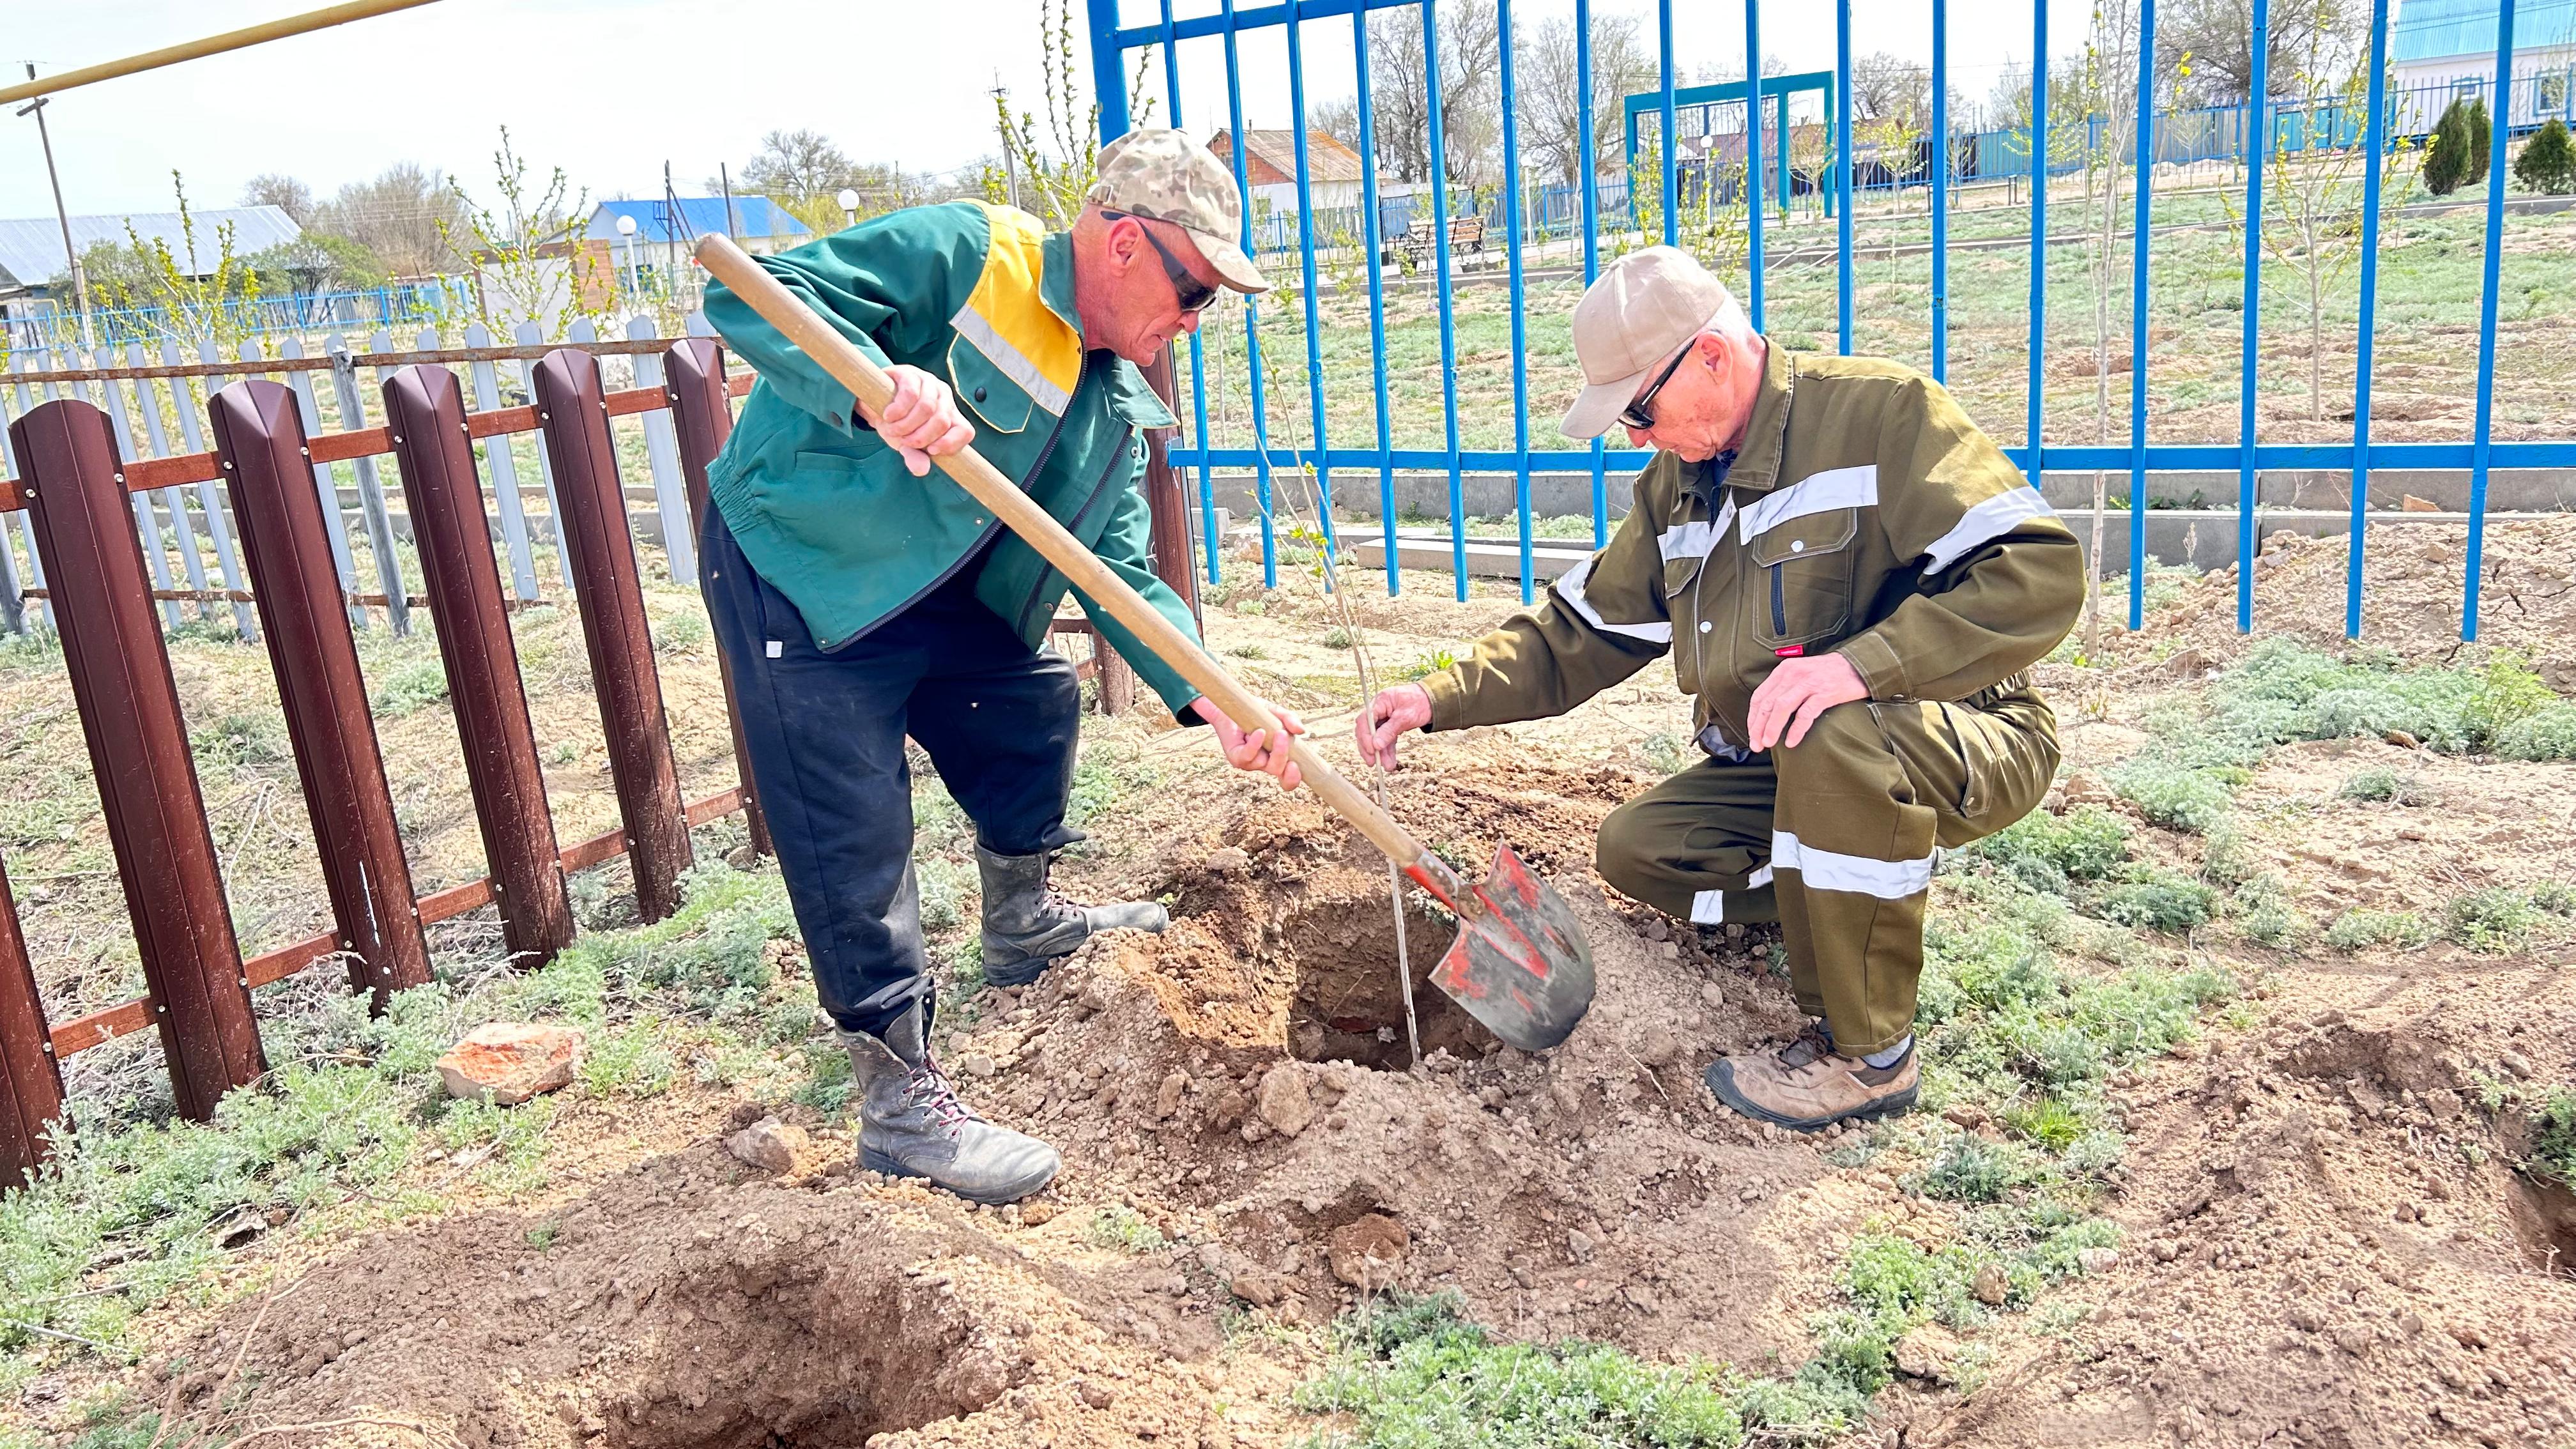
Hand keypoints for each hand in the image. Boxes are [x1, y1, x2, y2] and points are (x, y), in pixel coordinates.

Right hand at [857, 364, 973, 476]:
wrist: (873, 403)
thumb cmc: (897, 424)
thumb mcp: (906, 444)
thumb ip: (915, 456)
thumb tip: (922, 470)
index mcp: (950, 416)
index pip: (965, 431)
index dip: (951, 444)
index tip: (931, 451)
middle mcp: (944, 398)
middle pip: (942, 421)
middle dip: (920, 437)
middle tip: (902, 440)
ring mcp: (929, 383)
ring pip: (927, 408)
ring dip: (906, 424)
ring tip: (892, 428)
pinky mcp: (911, 374)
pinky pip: (910, 393)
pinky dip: (898, 410)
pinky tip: (888, 415)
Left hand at [1194, 697, 1306, 790]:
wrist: (1231, 706)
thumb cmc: (1255, 713)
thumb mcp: (1275, 712)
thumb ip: (1289, 719)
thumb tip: (1301, 731)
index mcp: (1277, 757)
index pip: (1287, 778)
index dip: (1293, 778)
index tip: (1297, 766)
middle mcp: (1264, 763)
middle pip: (1278, 772)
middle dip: (1283, 756)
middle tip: (1284, 736)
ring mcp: (1249, 762)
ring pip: (1264, 764)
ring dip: (1272, 748)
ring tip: (1275, 730)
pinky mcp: (1236, 757)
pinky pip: (1247, 756)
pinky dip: (1255, 745)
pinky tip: (1259, 732)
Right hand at [1355, 683, 1433, 767]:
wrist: (1433, 700)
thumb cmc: (1420, 702)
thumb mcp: (1406, 717)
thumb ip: (1390, 730)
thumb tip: (1376, 745)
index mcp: (1380, 702)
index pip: (1365, 720)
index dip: (1365, 736)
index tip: (1371, 750)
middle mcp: (1378, 710)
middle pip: (1366, 730)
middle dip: (1369, 748)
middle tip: (1372, 762)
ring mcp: (1383, 718)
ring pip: (1376, 738)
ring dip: (1380, 753)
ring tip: (1387, 766)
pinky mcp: (1389, 726)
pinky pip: (1385, 740)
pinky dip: (1387, 751)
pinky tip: (1390, 761)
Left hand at [1745, 653, 1869, 752]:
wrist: (1858, 665)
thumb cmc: (1827, 674)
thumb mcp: (1800, 673)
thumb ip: (1784, 687)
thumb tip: (1766, 713)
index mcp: (1784, 670)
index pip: (1760, 696)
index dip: (1753, 717)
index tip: (1751, 734)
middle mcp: (1794, 674)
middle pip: (1768, 703)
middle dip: (1758, 726)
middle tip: (1756, 745)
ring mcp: (1809, 683)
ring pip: (1782, 707)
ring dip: (1772, 728)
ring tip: (1768, 743)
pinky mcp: (1825, 693)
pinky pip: (1806, 713)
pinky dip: (1796, 729)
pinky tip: (1791, 742)